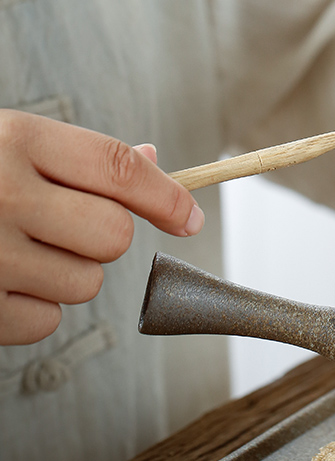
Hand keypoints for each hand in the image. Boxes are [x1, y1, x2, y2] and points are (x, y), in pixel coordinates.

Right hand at [0, 111, 203, 344]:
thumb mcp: (7, 140)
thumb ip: (78, 155)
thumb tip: (155, 163)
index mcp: (14, 140)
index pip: (119, 170)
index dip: (167, 197)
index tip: (190, 217)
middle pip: (113, 236)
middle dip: (104, 235)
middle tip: (65, 223)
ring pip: (85, 282)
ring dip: (67, 271)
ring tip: (18, 247)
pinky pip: (43, 321)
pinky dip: (32, 307)